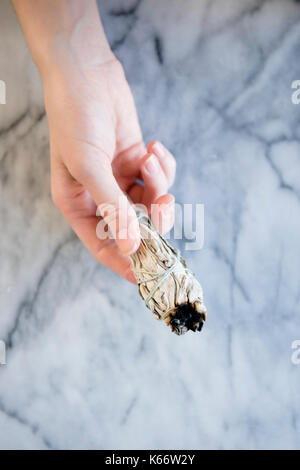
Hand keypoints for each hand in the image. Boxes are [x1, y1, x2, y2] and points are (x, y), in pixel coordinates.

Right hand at [45, 57, 175, 282]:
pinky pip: (159, 179)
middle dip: (154, 217)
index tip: (152, 274)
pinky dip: (162, 167)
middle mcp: (100, 198)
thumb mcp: (89, 167)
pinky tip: (153, 147)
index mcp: (79, 206)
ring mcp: (120, 181)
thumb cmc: (76, 119)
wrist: (87, 75)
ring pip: (152, 203)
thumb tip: (131, 247)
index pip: (104, 246)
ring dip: (159, 184)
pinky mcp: (137, 164)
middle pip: (136, 228)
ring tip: (149, 156)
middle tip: (164, 201)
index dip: (127, 263)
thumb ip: (113, 209)